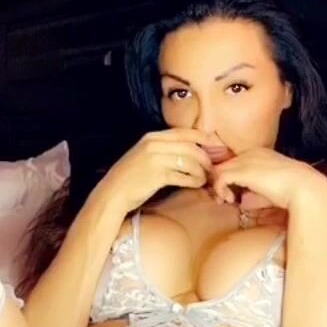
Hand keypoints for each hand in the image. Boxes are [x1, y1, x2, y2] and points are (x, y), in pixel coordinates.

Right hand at [98, 128, 212, 214]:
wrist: (113, 193)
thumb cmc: (129, 178)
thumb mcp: (144, 155)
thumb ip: (162, 149)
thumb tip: (188, 151)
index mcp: (152, 137)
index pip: (184, 132)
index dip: (202, 138)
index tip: (213, 144)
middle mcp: (154, 145)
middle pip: (190, 147)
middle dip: (205, 157)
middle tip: (211, 167)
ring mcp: (156, 159)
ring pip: (189, 161)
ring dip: (201, 171)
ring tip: (205, 178)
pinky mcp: (158, 176)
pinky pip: (184, 176)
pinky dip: (194, 180)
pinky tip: (197, 184)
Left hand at [211, 148, 326, 211]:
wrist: (305, 188)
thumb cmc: (294, 191)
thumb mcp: (272, 189)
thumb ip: (255, 193)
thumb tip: (243, 203)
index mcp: (261, 153)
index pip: (235, 162)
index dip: (230, 178)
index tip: (233, 194)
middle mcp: (251, 153)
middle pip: (225, 164)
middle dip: (221, 182)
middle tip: (226, 199)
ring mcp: (246, 160)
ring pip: (219, 170)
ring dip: (219, 187)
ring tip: (227, 200)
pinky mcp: (243, 171)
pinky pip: (220, 178)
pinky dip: (220, 190)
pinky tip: (230, 200)